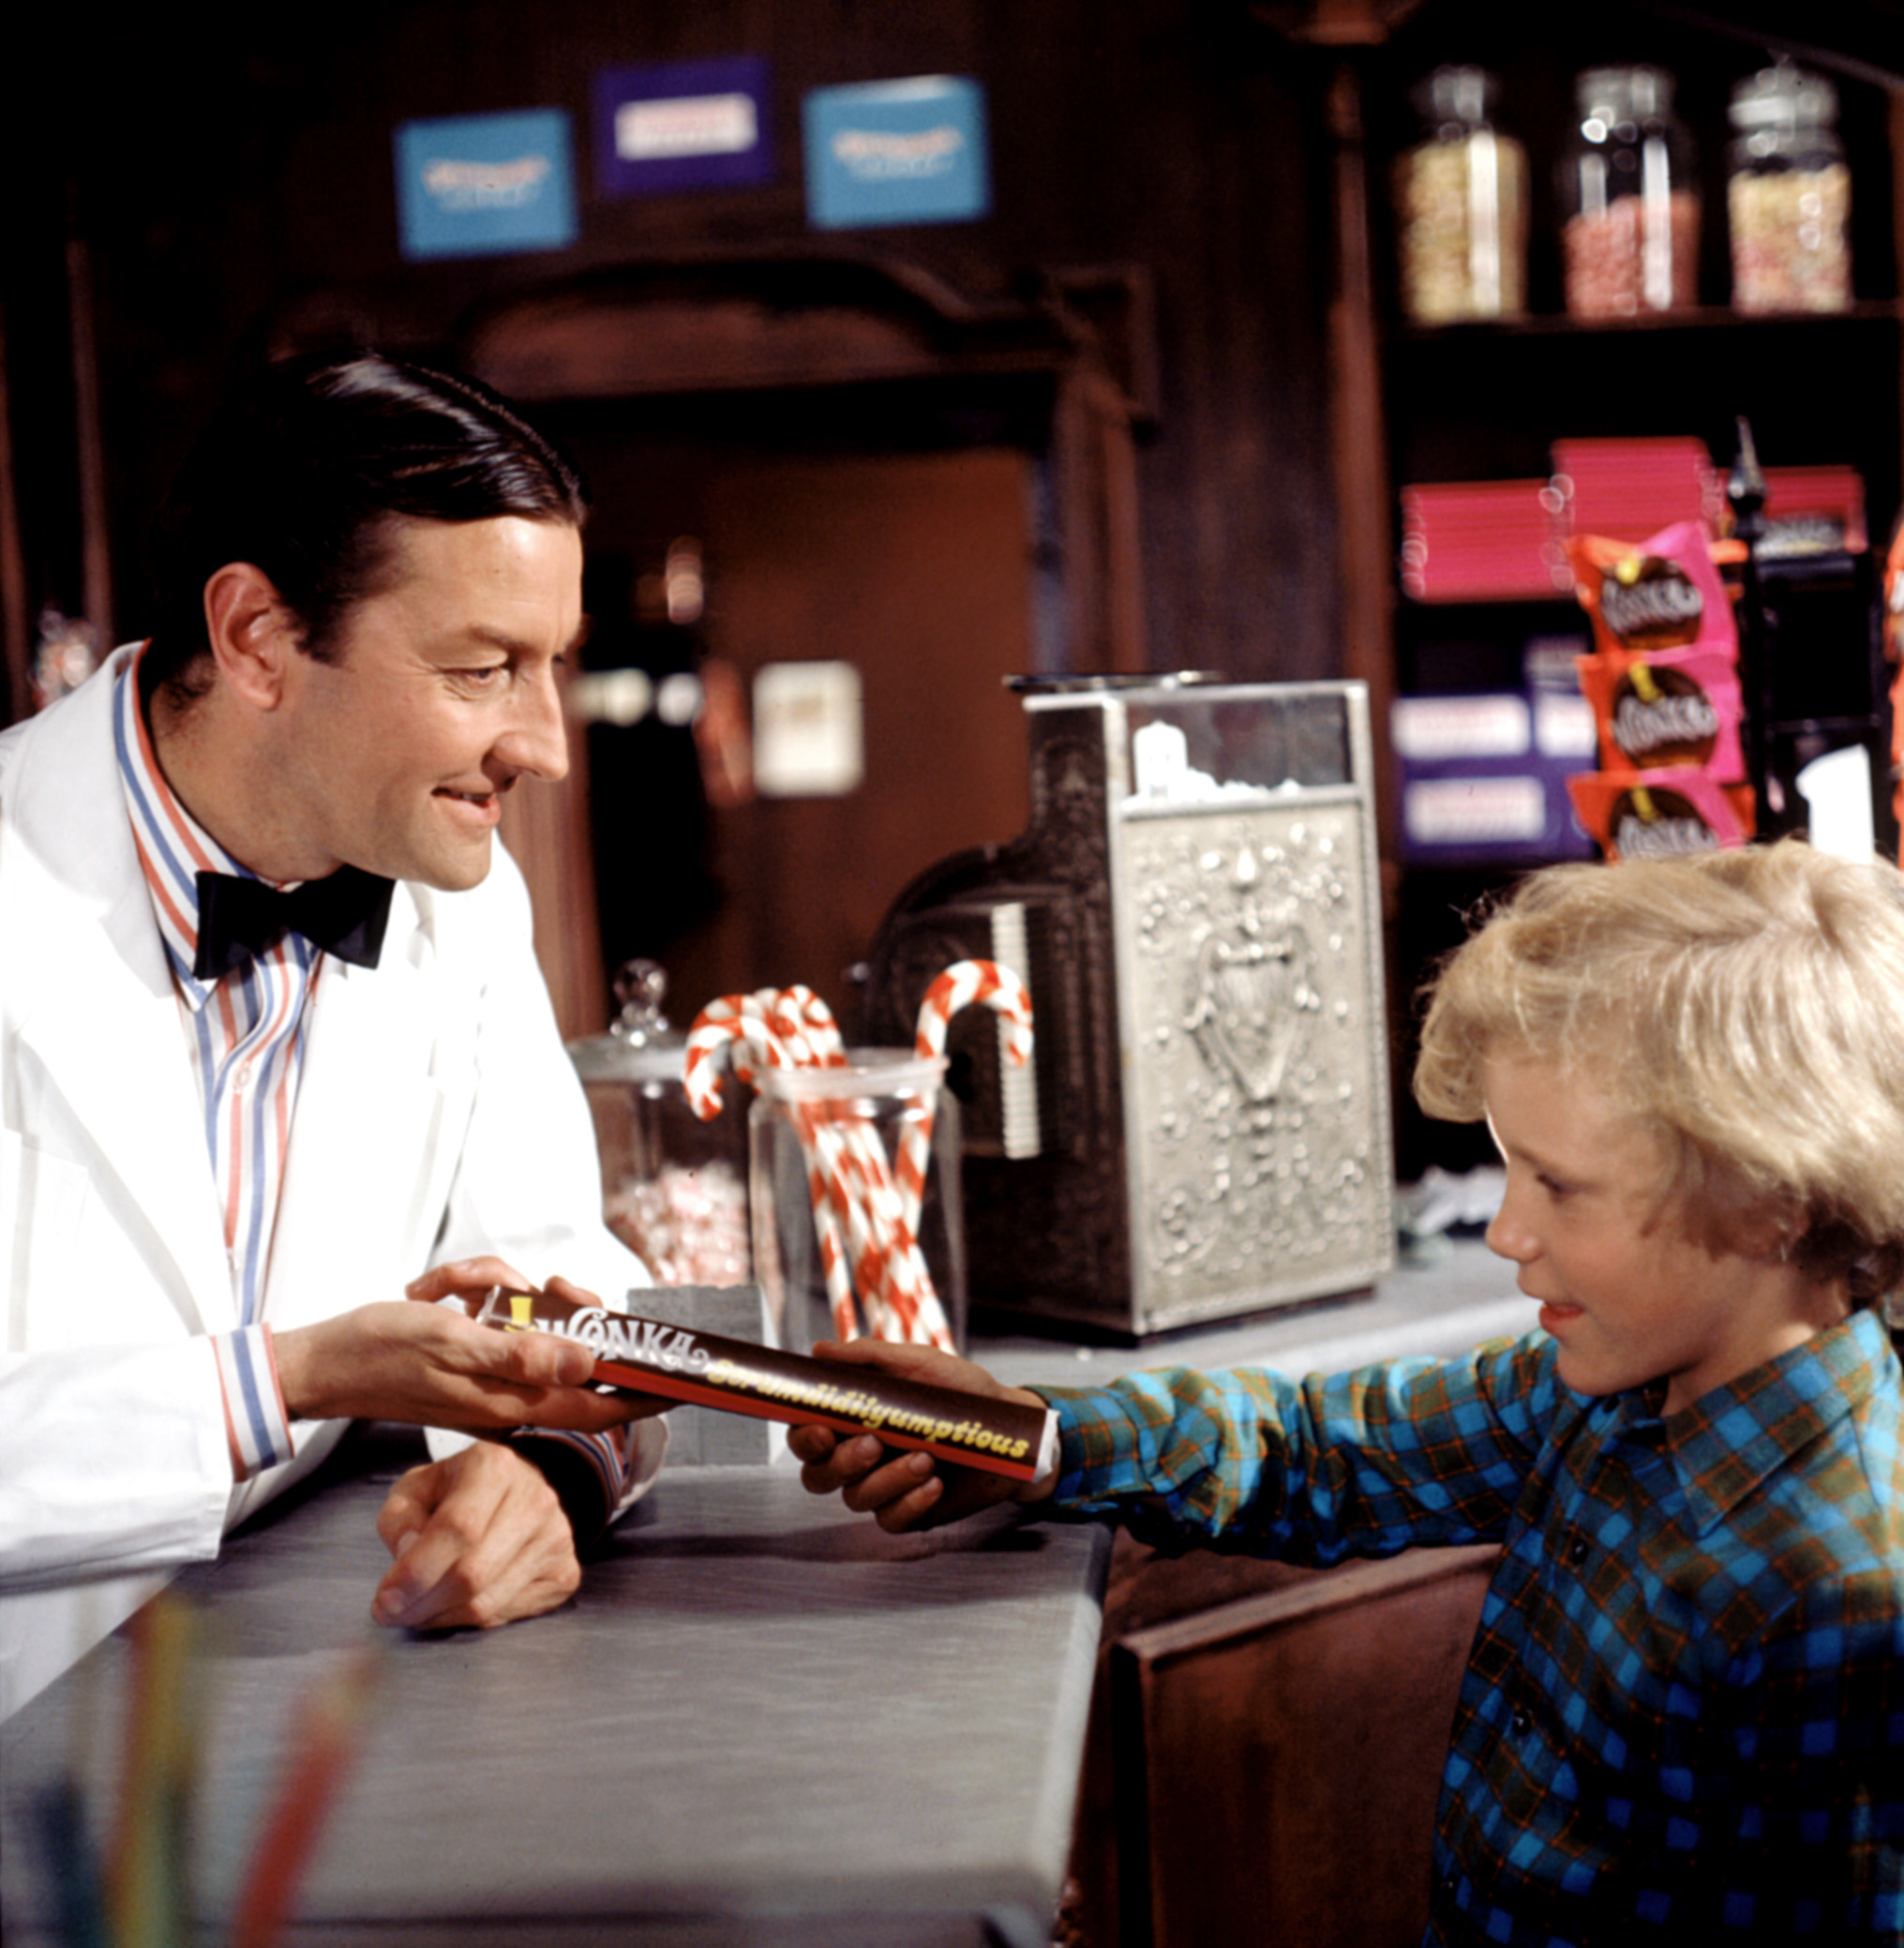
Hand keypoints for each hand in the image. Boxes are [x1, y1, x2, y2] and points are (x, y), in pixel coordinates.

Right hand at [271, 1256, 668, 1434]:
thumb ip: (520, 1355)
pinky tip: (433, 1294)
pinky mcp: (471, 1358)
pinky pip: (495, 1317)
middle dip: (557, 1307)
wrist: (319, 1361)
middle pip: (572, 1352)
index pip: (599, 1404)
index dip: (642, 1392)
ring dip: (495, 1291)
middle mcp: (510, 1395)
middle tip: (535, 1285)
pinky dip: (470, 1292)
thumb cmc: (376, 1355)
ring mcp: (491, 1377)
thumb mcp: (451, 1343)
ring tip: (449, 1292)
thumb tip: (587, 1361)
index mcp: (513, 1401)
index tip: (678, 1377)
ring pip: (530, 1321)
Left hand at [371, 1439, 579, 1629]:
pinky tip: (453, 1606)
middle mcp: (535, 1500)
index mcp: (495, 1467)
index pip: (457, 1527)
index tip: (383, 1600)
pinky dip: (469, 1620)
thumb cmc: (458, 1490)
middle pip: (472, 1573)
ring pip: (487, 1602)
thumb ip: (400, 1518)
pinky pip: (507, 1615)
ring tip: (417, 1610)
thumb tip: (407, 1556)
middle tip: (391, 1613)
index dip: (416, 1571)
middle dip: (422, 1604)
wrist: (519, 1489)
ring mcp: (556, 1538)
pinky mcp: (564, 1573)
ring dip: (441, 1617)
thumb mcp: (417, 1487)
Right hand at [787, 1338, 1056, 1533]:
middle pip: (818, 1475)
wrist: (1011, 1428)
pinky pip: (889, 1520)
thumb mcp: (918, 1364)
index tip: (821, 1431)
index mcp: (853, 1420)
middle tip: (874, 1444)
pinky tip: (934, 1483)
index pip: (806, 1435)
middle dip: (841, 1463)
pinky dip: (910, 1502)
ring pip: (856, 1498)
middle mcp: (861, 1456)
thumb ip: (868, 1358)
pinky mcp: (909, 1512)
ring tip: (925, 1457)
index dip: (803, 1438)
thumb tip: (819, 1350)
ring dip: (887, 1479)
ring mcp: (884, 1487)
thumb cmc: (962, 1391)